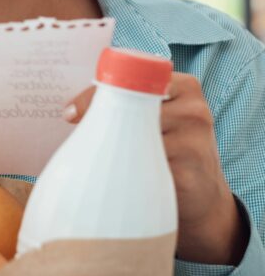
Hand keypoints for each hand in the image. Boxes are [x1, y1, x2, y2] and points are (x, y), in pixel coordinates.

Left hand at [64, 72, 248, 265]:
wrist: (203, 196)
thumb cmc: (169, 147)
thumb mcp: (158, 117)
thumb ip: (131, 101)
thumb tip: (73, 108)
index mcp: (184, 86)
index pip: (132, 79)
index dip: (98, 93)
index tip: (71, 112)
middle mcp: (193, 109)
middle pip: (131, 106)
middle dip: (100, 119)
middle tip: (78, 133)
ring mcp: (194, 141)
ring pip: (134, 138)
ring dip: (111, 149)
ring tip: (102, 157)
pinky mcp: (189, 173)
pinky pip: (144, 167)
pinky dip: (125, 171)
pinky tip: (123, 178)